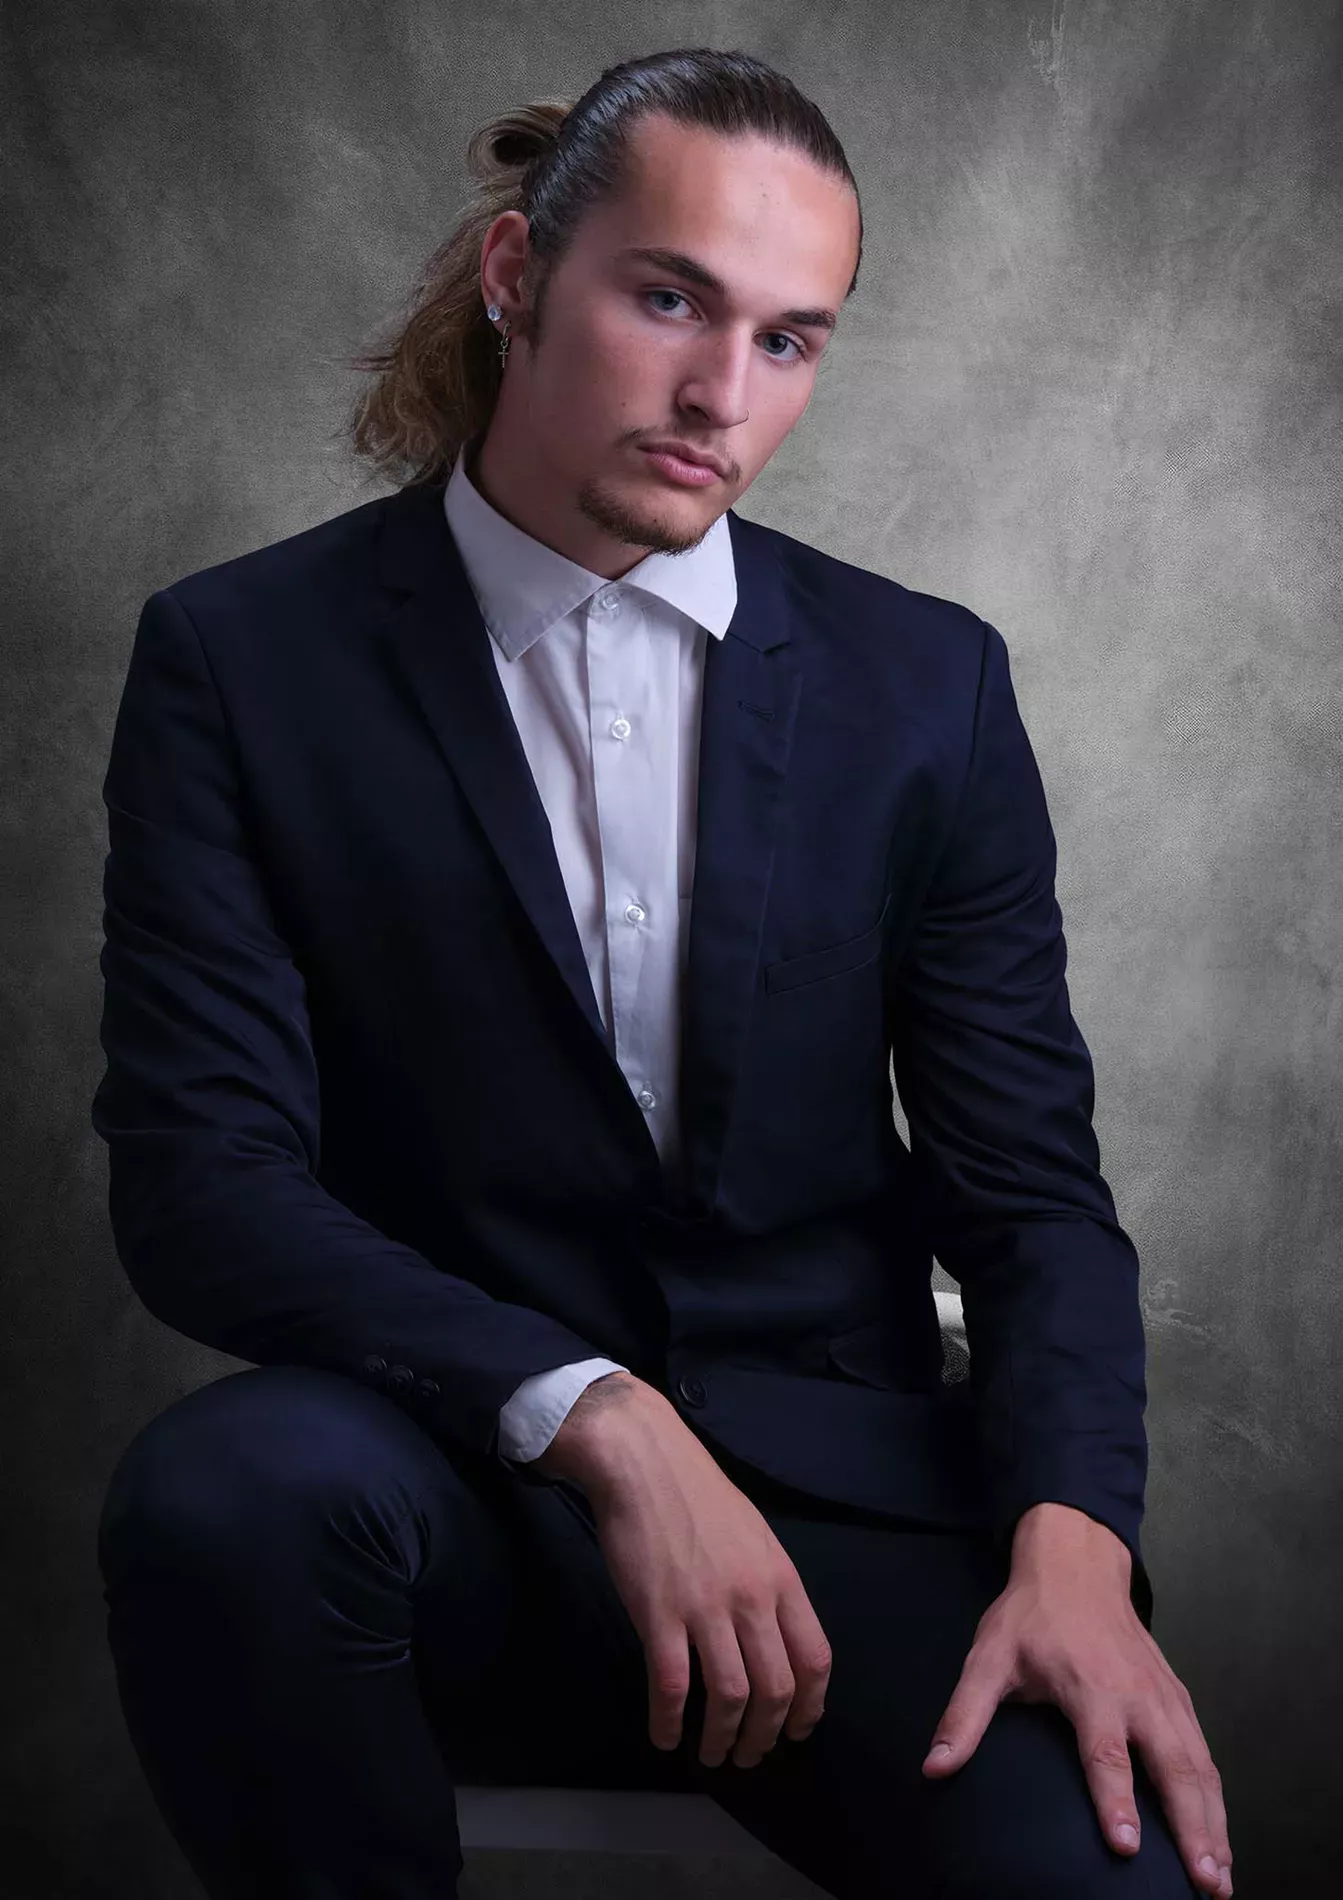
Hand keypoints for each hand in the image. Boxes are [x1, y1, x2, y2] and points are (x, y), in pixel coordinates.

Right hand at [575, 1386, 832, 1767]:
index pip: (814, 1659)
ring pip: (730, 1697)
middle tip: (750, 1755)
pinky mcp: (659, 1615)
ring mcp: (705, 1608)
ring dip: (722, 1739)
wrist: (644, 1461)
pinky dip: (671, 1723)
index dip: (809, 1707)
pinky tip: (665, 1736)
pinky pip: (672, 1687)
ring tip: (712, 1755)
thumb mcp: (753, 1535)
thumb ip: (768, 1586)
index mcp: (781, 1578)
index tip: (797, 1729)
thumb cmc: (698, 1495)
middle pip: (776, 1689)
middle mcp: (751, 1598)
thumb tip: (774, 1637)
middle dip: (766, 1736)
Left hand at [921, 1503, 1231, 1895]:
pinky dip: (1216, 1795)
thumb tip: (934, 1767)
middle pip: (1172, 1767)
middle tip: (1206, 1882)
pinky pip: (1204, 1751)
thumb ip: (965, 1715)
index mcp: (1090, 1687)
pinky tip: (1220, 1833)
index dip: (1115, 1801)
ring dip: (1214, 1822)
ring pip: (1199, 1764)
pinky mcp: (1178, 1695)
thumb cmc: (1030, 1617)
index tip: (1126, 1848)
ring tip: (1221, 1878)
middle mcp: (1137, 1695)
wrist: (1076, 1564)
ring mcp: (1164, 1695)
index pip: (1105, 1754)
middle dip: (1192, 1827)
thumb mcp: (988, 1658)